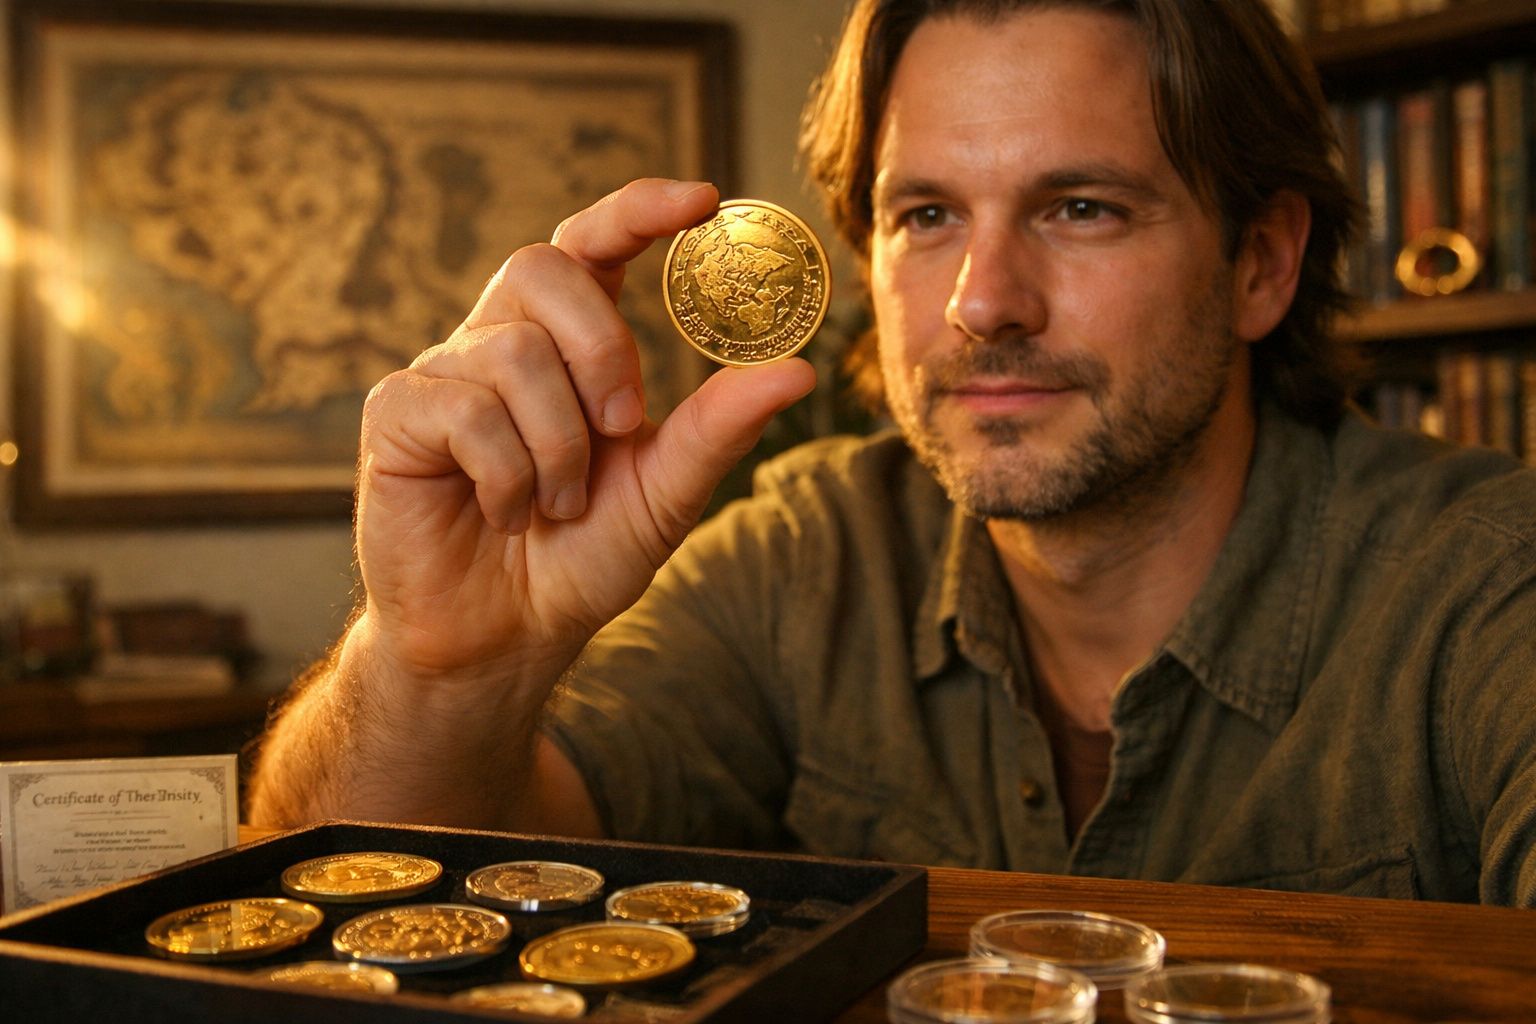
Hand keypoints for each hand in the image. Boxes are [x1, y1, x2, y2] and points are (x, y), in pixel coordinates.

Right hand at [352, 179, 817, 683]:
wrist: (508, 636)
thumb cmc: (583, 556)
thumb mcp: (665, 492)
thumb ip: (718, 428)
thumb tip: (797, 370)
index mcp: (569, 342)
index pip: (593, 242)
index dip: (637, 209)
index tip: (700, 200)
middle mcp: (503, 338)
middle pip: (544, 268)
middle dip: (601, 349)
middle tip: (621, 429)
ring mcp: (445, 372)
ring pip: (513, 352)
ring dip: (558, 447)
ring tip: (556, 505)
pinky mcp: (398, 414)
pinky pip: (462, 408)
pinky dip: (505, 475)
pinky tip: (504, 514)